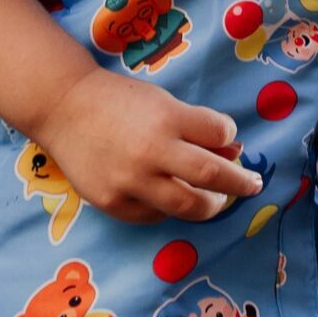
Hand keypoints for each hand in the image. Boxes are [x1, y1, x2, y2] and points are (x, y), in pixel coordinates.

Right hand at [29, 66, 261, 223]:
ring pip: (187, 206)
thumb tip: (232, 152)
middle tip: (252, 185)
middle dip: (240, 183)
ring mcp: (131, 181)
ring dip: (211, 204)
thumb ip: (195, 127)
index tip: (228, 140)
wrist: (64, 108)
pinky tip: (172, 199)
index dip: (230, 136)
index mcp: (167, 118)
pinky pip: (155, 215)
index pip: (220, 132)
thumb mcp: (162, 102)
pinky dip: (170, 209)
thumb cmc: (119, 101)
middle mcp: (152, 152)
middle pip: (212, 176)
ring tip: (218, 199)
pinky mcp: (113, 203)